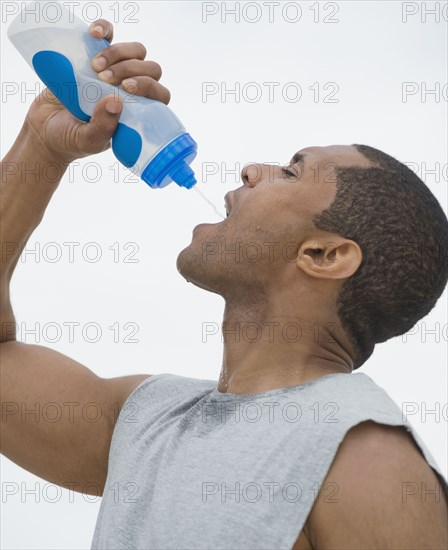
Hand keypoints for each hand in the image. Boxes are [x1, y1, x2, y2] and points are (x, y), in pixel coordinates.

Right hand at [24, 20, 170, 164]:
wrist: (45, 129)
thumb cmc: (72, 140)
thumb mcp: (88, 140)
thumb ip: (103, 127)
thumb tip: (117, 102)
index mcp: (138, 113)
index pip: (159, 94)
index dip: (149, 86)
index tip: (126, 88)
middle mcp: (131, 91)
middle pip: (150, 69)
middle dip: (130, 69)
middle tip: (103, 78)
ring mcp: (115, 72)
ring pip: (135, 52)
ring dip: (118, 53)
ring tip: (94, 65)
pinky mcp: (95, 56)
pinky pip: (109, 34)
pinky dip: (104, 28)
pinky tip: (93, 33)